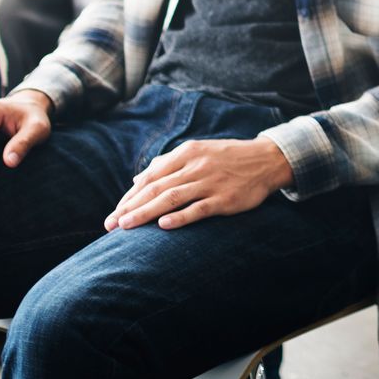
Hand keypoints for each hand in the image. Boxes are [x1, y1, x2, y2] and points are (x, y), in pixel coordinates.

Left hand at [104, 137, 294, 231]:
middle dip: (130, 207)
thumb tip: (138, 178)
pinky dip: (180, 217)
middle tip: (110, 224)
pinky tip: (163, 225)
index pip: (151, 176)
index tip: (114, 213)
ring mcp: (211, 182)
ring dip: (146, 213)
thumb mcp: (199, 151)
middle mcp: (196, 166)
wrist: (267, 160)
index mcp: (187, 153)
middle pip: (156, 188)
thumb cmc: (229, 158)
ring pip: (172, 198)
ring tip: (126, 226)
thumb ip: (168, 163)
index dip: (130, 196)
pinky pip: (199, 208)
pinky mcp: (225, 198)